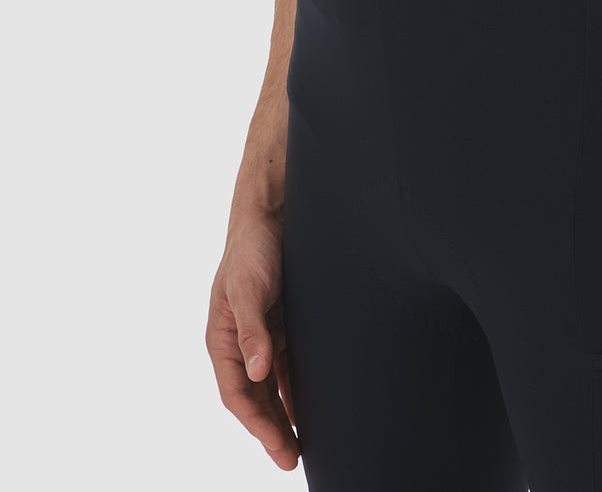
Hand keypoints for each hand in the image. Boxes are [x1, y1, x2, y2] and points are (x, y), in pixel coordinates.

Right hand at [205, 210, 298, 471]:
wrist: (271, 212)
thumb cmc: (252, 247)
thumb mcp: (249, 289)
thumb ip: (252, 330)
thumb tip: (256, 373)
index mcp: (222, 338)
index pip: (237, 394)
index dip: (257, 424)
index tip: (279, 447)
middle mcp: (240, 341)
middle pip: (254, 397)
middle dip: (271, 430)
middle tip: (292, 459)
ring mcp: (261, 333)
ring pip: (271, 385)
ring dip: (283, 414)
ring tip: (301, 443)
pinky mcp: (281, 322)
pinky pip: (287, 364)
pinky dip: (295, 387)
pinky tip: (310, 403)